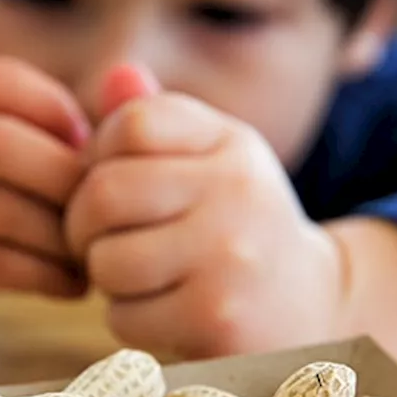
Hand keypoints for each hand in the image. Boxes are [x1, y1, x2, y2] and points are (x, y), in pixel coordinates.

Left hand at [65, 65, 346, 358]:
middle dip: (84, 225)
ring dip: (107, 278)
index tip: (114, 186)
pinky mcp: (215, 317)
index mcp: (231, 143)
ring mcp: (229, 256)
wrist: (312, 309)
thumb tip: (116, 75)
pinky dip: (129, 321)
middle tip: (102, 242)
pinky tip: (164, 314)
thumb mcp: (213, 163)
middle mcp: (237, 191)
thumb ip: (159, 122)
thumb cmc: (239, 230)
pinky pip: (123, 315)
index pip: (131, 124)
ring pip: (107, 259)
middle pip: (104, 192)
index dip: (99, 157)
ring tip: (141, 278)